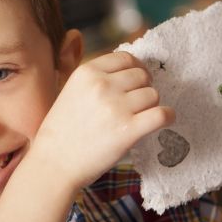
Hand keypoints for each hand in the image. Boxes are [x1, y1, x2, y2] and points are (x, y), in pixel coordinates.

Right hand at [31, 52, 173, 187]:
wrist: (54, 164)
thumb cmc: (62, 131)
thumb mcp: (69, 90)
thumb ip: (95, 77)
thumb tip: (130, 67)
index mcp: (87, 72)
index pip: (125, 58)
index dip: (135, 68)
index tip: (137, 80)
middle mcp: (102, 85)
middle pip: (142, 76)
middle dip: (143, 88)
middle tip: (137, 104)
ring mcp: (116, 107)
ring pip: (153, 95)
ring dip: (152, 105)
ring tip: (141, 117)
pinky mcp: (128, 130)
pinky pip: (161, 114)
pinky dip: (167, 116)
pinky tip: (164, 120)